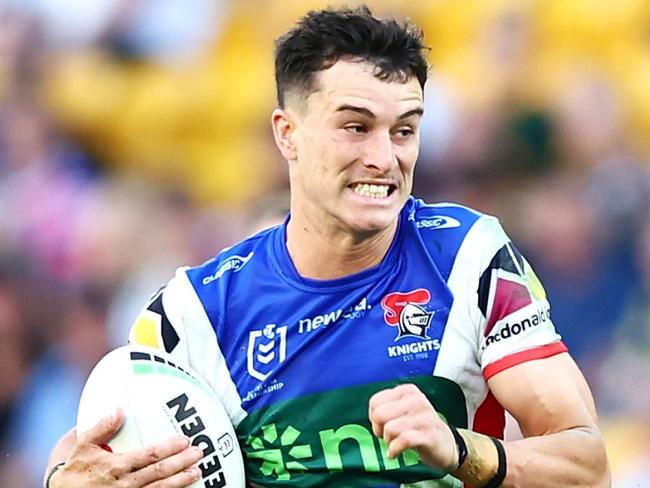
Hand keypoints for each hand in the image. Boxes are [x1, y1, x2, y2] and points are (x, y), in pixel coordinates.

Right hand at [49, 410, 203, 487]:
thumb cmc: (74, 471)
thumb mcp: (83, 446)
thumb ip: (102, 428)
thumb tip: (119, 409)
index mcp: (115, 466)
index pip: (148, 456)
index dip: (168, 448)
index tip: (184, 439)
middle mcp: (124, 484)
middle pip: (159, 473)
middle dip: (181, 463)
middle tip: (199, 452)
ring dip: (180, 481)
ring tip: (197, 471)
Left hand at [368, 383, 457, 471]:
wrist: (446, 444)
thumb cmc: (418, 427)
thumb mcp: (402, 411)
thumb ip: (386, 408)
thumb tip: (373, 418)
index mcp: (407, 391)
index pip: (375, 402)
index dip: (374, 418)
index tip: (383, 426)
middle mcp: (416, 399)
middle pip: (379, 415)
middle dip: (379, 430)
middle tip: (387, 437)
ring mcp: (424, 416)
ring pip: (390, 429)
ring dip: (388, 441)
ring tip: (395, 444)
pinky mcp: (429, 434)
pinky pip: (402, 441)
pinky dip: (394, 450)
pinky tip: (395, 453)